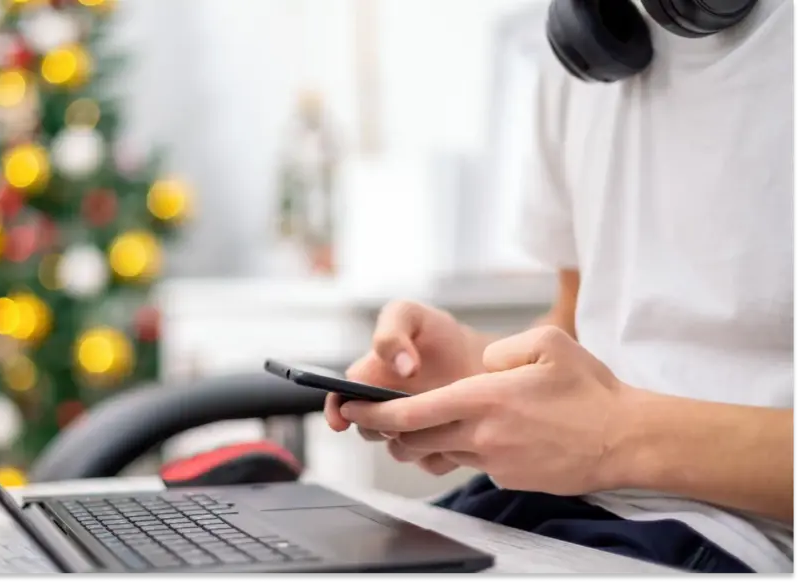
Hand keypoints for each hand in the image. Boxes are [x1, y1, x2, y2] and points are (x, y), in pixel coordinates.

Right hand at [324, 300, 488, 475]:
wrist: (483, 359)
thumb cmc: (438, 334)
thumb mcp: (410, 316)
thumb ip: (391, 334)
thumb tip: (401, 369)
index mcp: (368, 381)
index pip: (340, 402)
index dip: (336, 412)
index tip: (341, 419)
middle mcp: (383, 411)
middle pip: (368, 429)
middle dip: (381, 423)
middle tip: (404, 409)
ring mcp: (410, 433)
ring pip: (398, 451)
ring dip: (414, 440)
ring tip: (441, 417)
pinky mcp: (436, 450)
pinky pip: (430, 463)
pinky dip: (442, 452)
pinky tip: (459, 430)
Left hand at [337, 326, 636, 495]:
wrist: (626, 440)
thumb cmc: (590, 390)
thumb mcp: (549, 344)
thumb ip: (505, 347)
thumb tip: (483, 365)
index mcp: (483, 399)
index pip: (409, 413)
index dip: (373, 413)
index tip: (351, 408)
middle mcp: (482, 434)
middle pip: (414, 440)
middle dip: (388, 431)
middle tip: (375, 419)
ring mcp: (495, 461)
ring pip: (441, 454)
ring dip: (426, 441)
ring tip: (427, 423)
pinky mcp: (509, 478)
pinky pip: (473, 463)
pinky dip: (466, 450)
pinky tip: (486, 434)